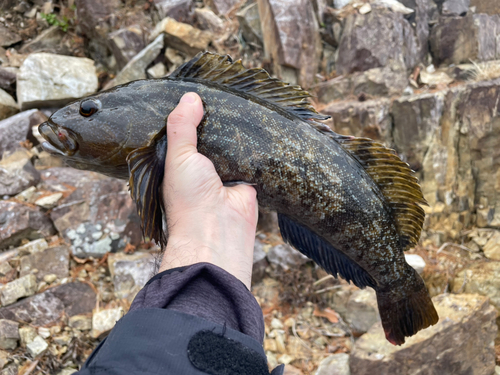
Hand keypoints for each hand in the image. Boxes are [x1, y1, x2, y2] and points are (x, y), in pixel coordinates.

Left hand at [159, 92, 257, 288]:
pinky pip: (250, 156)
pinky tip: (256, 124)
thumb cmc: (189, 198)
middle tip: (221, 95)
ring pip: (230, 145)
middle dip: (214, 122)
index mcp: (179, 164)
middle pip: (209, 138)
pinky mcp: (246, 179)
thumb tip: (191, 97)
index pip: (182, 135)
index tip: (194, 94)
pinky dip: (253, 145)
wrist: (218, 230)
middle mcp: (201, 169)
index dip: (187, 117)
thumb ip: (182, 126)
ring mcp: (224, 174)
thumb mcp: (178, 156)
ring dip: (234, 132)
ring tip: (240, 103)